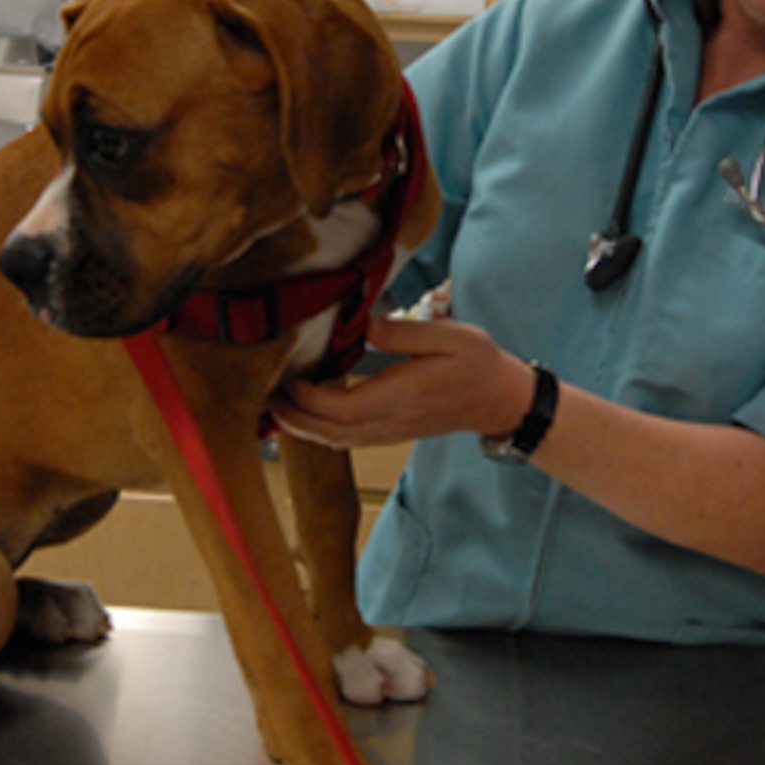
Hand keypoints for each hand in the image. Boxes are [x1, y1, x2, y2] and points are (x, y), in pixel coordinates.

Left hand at [271, 313, 534, 448]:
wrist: (500, 399)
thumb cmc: (478, 364)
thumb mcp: (451, 336)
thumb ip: (405, 332)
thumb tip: (364, 324)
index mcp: (402, 396)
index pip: (343, 408)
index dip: (309, 398)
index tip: (288, 375)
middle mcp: (391, 421)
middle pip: (329, 432)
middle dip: (293, 417)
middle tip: (264, 394)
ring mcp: (390, 431)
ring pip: (335, 440)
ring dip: (302, 426)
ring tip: (276, 403)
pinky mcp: (391, 432)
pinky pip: (346, 438)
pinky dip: (319, 429)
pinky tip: (306, 411)